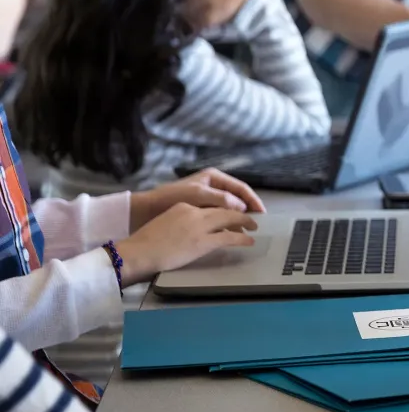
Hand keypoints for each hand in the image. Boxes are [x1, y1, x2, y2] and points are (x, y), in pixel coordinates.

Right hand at [114, 205, 258, 286]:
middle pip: (223, 209)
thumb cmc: (145, 244)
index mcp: (183, 206)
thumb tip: (193, 229)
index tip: (233, 212)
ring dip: (245, 222)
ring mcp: (198, 226)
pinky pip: (229, 237)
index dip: (225, 208)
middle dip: (240, 212)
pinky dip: (242, 238)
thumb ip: (182, 221)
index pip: (210, 204)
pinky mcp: (202, 242)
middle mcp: (193, 212)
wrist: (136, 252)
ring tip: (254, 227)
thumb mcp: (166, 224)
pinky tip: (249, 240)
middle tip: (252, 217)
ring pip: (230, 219)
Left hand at [129, 169, 264, 229]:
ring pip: (228, 209)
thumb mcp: (198, 195)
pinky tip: (230, 234)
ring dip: (237, 219)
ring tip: (246, 231)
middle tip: (257, 224)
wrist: (145, 211)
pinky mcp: (199, 211)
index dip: (253, 201)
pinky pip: (218, 217)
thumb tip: (242, 207)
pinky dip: (225, 224)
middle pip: (237, 199)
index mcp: (214, 178)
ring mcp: (206, 199)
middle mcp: (212, 186)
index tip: (262, 214)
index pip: (241, 188)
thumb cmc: (170, 198)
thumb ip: (222, 199)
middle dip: (248, 211)